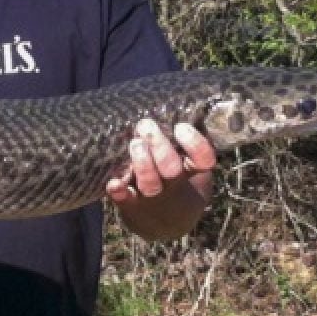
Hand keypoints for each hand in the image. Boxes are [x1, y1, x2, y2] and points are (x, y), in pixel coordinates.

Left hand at [104, 119, 216, 239]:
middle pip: (172, 169)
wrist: (162, 218)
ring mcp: (152, 196)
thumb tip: (178, 97)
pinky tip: (113, 183)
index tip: (181, 127)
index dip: (195, 145)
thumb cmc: (173, 172)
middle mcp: (173, 184)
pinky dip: (119, 192)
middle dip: (160, 147)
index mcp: (191, 170)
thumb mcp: (186, 157)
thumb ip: (184, 134)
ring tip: (134, 143)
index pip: (203, 160)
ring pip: (151, 184)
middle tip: (146, 125)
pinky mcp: (130, 205)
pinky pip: (124, 201)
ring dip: (142, 164)